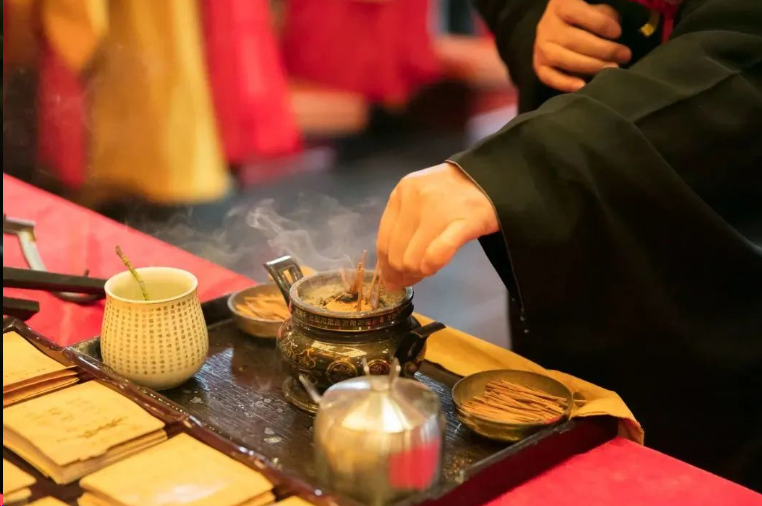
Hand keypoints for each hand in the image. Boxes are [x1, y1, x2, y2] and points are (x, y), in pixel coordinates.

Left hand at [377, 163, 498, 289]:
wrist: (494, 177)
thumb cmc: (454, 191)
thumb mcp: (420, 197)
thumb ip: (403, 226)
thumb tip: (389, 272)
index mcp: (401, 193)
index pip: (383, 242)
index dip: (387, 267)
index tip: (395, 279)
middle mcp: (415, 200)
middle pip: (396, 254)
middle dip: (404, 272)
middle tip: (417, 276)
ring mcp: (439, 210)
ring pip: (413, 259)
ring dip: (420, 272)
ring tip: (431, 268)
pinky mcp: (464, 222)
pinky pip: (438, 253)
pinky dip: (432, 265)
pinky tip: (434, 267)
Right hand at [534, 0, 631, 91]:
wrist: (559, 28)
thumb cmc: (584, 17)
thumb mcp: (594, 8)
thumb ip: (603, 15)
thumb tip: (614, 32)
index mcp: (561, 5)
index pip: (578, 13)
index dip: (599, 23)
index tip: (618, 33)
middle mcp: (547, 26)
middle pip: (572, 40)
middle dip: (602, 50)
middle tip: (624, 56)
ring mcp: (540, 47)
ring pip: (562, 59)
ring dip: (589, 66)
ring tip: (612, 68)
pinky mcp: (539, 65)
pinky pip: (549, 77)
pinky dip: (565, 83)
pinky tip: (583, 85)